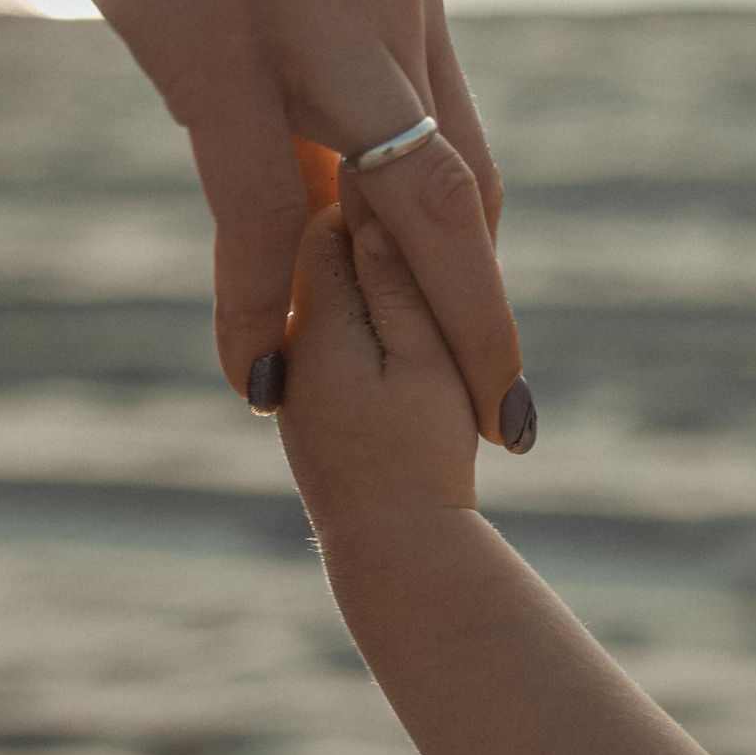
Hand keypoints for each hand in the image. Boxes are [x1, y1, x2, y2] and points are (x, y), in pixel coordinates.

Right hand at [0, 0, 527, 444]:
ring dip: (415, 334)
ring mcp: (300, 13)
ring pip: (394, 205)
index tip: (468, 339)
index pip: (454, 142)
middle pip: (460, 192)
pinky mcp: (204, 24)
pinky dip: (255, 300)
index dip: (467, 257)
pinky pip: (253, 198)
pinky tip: (248, 373)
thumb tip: (261, 63)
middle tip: (508, 425)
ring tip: (419, 439)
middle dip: (488, 320)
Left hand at [276, 202, 483, 522]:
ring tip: (441, 318)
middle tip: (461, 270)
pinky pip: (347, 321)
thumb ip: (398, 281)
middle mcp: (294, 330)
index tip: (446, 231)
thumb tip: (373, 205)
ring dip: (392, 282)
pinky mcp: (318, 384)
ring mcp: (301, 359)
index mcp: (316, 314)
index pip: (334, 217)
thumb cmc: (419, 458)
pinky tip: (421, 345)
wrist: (392, 549)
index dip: (392, 210)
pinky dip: (384, 319)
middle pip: (335, 244)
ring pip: (344, 282)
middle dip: (393, 243)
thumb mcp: (423, 361)